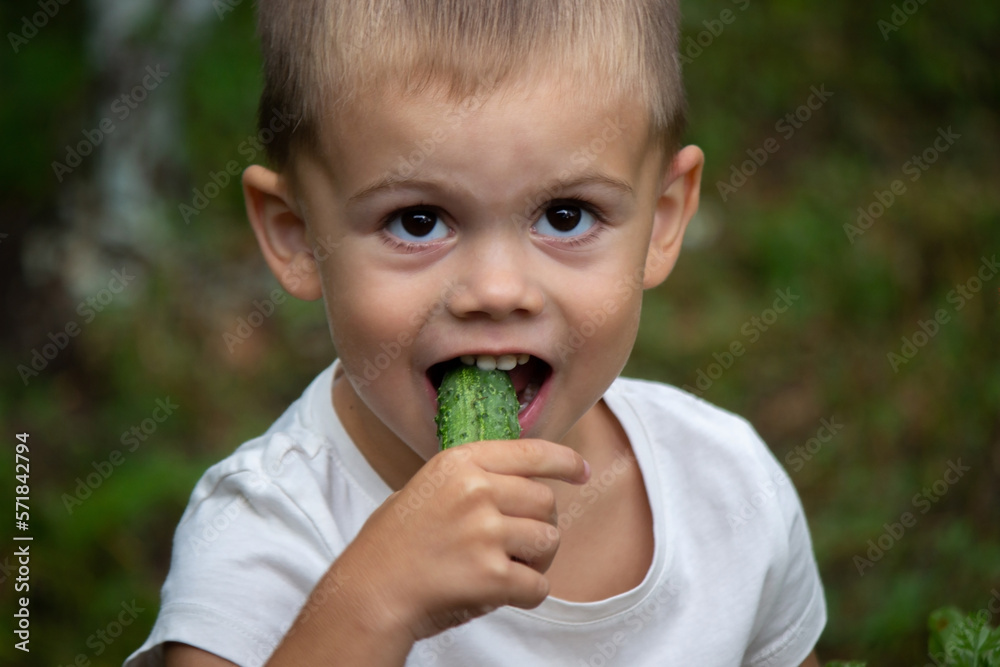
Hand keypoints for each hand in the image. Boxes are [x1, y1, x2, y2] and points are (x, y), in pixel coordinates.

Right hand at [339, 438, 589, 641]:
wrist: (368, 593)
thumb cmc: (392, 546)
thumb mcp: (425, 488)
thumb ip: (469, 479)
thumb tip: (520, 480)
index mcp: (460, 462)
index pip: (531, 452)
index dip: (564, 461)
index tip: (581, 470)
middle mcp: (476, 490)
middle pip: (545, 501)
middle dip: (539, 525)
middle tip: (515, 545)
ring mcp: (485, 532)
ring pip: (549, 541)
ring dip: (536, 560)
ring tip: (506, 569)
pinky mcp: (492, 575)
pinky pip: (539, 585)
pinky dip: (527, 595)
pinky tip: (502, 594)